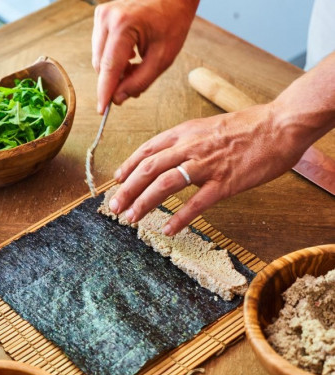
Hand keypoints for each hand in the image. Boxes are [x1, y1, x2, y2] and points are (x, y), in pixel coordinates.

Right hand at [92, 0, 198, 112]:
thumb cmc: (171, 21)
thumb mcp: (162, 58)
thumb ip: (139, 81)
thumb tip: (118, 98)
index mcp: (123, 25)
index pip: (109, 67)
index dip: (104, 92)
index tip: (101, 110)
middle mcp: (107, 18)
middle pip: (101, 66)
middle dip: (115, 80)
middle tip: (134, 83)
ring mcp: (102, 15)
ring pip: (99, 59)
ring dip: (115, 70)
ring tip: (136, 65)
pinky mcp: (101, 16)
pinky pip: (101, 49)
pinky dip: (113, 58)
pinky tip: (130, 55)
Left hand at [108, 103, 307, 234]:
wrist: (281, 124)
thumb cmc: (248, 126)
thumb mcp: (209, 126)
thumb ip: (188, 140)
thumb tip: (172, 155)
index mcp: (185, 132)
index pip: (147, 149)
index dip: (128, 166)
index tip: (117, 180)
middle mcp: (190, 146)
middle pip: (148, 169)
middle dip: (127, 189)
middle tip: (114, 206)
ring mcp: (206, 165)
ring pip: (164, 185)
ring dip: (143, 203)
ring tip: (131, 218)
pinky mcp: (225, 183)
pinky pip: (196, 203)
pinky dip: (179, 218)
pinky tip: (168, 229)